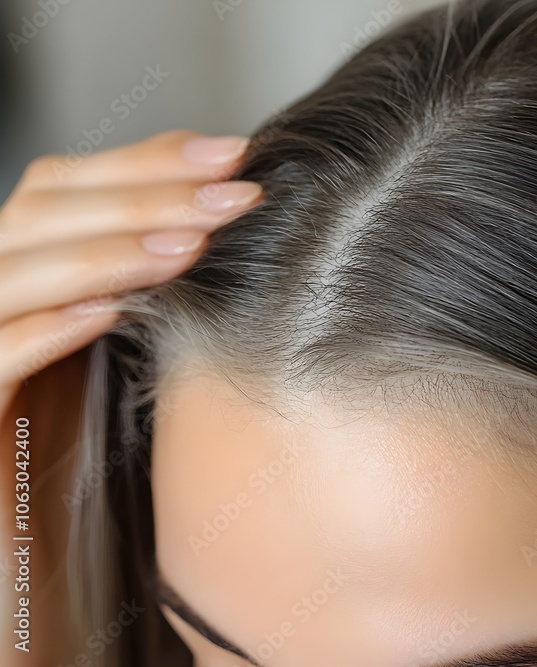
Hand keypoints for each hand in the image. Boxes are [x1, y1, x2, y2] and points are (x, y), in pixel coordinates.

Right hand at [0, 129, 262, 665]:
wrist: (30, 559)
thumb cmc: (86, 449)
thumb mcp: (118, 351)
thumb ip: (145, 286)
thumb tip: (224, 218)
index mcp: (26, 273)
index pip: (63, 186)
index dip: (143, 159)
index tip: (233, 152)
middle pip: (39, 210)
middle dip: (142, 193)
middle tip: (235, 192)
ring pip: (13, 273)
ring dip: (105, 251)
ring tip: (191, 244)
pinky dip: (46, 329)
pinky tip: (111, 312)